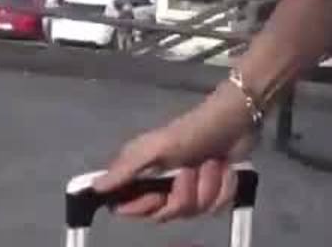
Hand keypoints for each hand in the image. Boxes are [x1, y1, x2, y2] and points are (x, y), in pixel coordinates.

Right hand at [94, 84, 257, 222]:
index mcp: (145, 174)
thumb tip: (94, 187)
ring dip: (207, 185)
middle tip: (190, 169)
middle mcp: (165, 185)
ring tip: (212, 162)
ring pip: (195, 210)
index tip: (156, 195)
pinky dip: (225, 186)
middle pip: (166, 213)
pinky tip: (226, 168)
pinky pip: (218, 205)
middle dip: (183, 193)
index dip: (143, 207)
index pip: (131, 208)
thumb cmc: (194, 129)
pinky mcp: (216, 189)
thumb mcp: (157, 146)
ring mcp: (192, 189)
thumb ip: (126, 169)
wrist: (237, 118)